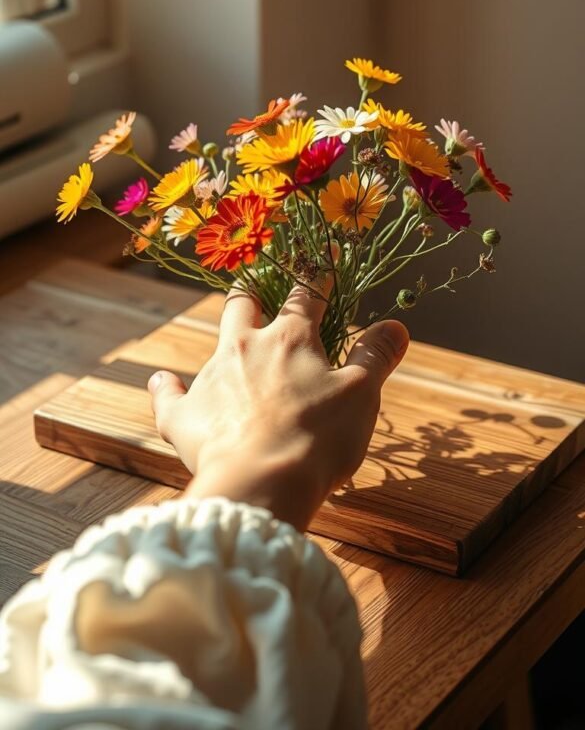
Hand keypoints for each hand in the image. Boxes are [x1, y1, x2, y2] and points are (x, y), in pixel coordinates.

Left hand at [148, 275, 408, 529]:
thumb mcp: (361, 395)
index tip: (323, 259)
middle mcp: (244, 347)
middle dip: (254, 290)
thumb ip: (375, 356)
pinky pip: (169, 396)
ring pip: (211, 344)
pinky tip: (161, 380)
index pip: (306, 295)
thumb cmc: (318, 438)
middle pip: (244, 303)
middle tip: (260, 285)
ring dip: (221, 340)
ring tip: (227, 337)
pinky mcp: (184, 415)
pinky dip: (166, 388)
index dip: (317, 275)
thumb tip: (397, 324)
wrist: (260, 483)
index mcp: (290, 339)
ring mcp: (209, 378)